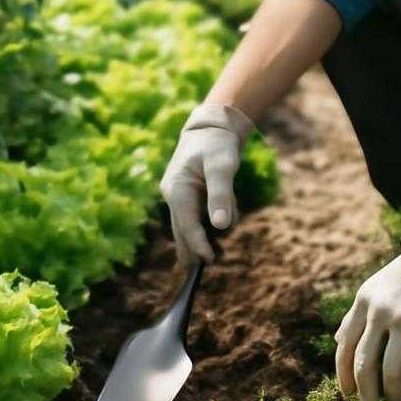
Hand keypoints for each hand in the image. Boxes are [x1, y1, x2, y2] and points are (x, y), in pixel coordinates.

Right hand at [159, 102, 254, 264]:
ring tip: (221, 240)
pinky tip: (226, 215)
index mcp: (177, 189)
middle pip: (182, 231)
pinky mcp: (189, 196)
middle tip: (199, 274)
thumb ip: (222, 194)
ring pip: (191, 225)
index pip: (186, 224)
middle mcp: (173, 194)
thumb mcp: (222, 166)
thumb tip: (221, 226)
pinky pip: (199, 216)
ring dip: (207, 234)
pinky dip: (213, 220)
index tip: (209, 261)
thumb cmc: (217, 144)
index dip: (198, 245)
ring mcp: (180, 196)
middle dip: (193, 251)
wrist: (212, 126)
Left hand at [334, 251, 400, 400]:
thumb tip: (338, 341)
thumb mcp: (374, 289)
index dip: (344, 377)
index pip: (345, 349)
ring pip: (391, 372)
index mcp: (363, 304)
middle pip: (364, 365)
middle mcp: (380, 313)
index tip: (349, 397)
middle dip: (366, 397)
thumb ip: (356, 315)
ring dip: (394, 400)